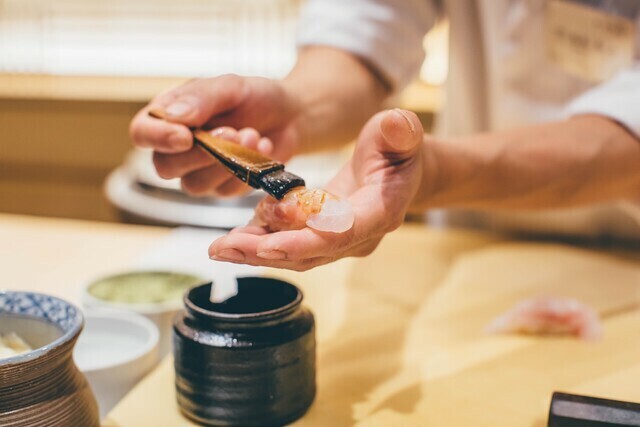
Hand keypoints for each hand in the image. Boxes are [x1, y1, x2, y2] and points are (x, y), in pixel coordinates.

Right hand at [130, 75, 299, 196]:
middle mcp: (176, 148)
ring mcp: (199, 172)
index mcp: (168, 116)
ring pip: (195, 185)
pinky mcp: (223, 187)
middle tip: (234, 131)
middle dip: (201, 153)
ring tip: (253, 135)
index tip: (186, 136)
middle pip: (165, 166)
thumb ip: (201, 98)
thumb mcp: (229, 86)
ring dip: (228, 163)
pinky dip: (247, 171)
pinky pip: (226, 191)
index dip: (158, 138)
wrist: (291, 115)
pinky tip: (263, 147)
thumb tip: (174, 117)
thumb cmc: (254, 96)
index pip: (142, 133)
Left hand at [209, 108, 424, 270]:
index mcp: (378, 212)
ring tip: (220, 247)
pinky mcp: (320, 238)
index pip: (341, 232)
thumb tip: (396, 124)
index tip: (269, 244)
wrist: (398, 174)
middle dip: (266, 252)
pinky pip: (288, 245)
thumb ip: (399, 131)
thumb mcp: (401, 134)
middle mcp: (358, 236)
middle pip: (310, 252)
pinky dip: (260, 242)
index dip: (304, 240)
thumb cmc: (398, 151)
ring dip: (256, 252)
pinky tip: (234, 238)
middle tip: (225, 248)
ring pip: (295, 255)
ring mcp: (338, 242)